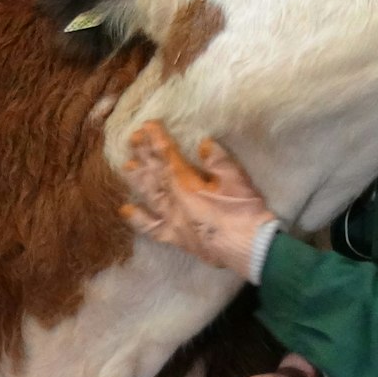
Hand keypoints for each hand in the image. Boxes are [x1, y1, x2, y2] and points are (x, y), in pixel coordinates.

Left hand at [119, 121, 276, 272]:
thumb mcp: (237, 180)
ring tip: (126, 166)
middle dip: (143, 156)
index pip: (168, 159)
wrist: (252, 250)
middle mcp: (174, 204)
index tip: (148, 125)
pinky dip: (138, 220)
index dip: (157, 141)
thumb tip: (203, 144)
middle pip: (154, 176)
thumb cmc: (245, 213)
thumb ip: (218, 161)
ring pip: (149, 198)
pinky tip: (125, 210)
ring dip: (137, 181)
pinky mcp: (176, 239)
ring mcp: (173, 223)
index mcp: (187, 187)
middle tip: (132, 139)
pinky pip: (152, 229)